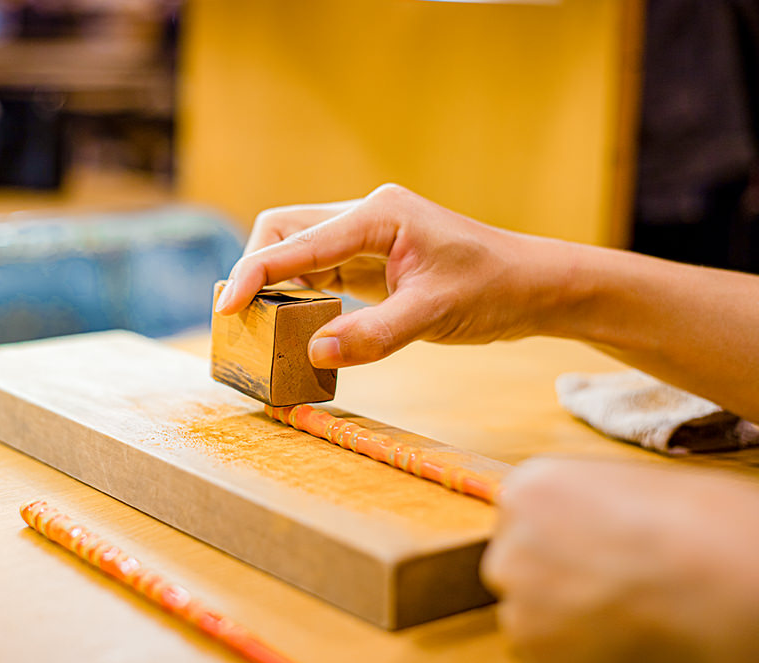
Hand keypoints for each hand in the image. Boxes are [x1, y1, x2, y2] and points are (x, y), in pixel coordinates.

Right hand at [215, 184, 576, 367]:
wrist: (532, 288)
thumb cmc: (493, 290)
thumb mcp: (433, 315)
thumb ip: (373, 334)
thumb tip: (313, 352)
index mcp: (377, 214)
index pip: (297, 241)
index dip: (255, 274)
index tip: (226, 309)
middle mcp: (365, 216)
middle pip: (284, 232)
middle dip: (256, 271)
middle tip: (240, 320)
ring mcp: (366, 236)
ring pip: (297, 251)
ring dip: (275, 286)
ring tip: (262, 329)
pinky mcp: (369, 259)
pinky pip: (318, 271)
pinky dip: (299, 296)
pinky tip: (297, 324)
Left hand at [481, 458, 758, 662]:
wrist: (714, 569)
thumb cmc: (690, 522)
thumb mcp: (622, 485)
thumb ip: (580, 506)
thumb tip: (575, 529)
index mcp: (531, 484)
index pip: (519, 521)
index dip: (557, 543)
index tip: (588, 555)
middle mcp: (510, 531)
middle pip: (514, 566)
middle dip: (549, 580)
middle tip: (604, 586)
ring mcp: (516, 585)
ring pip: (526, 612)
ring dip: (560, 618)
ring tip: (619, 608)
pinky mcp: (529, 637)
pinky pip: (540, 649)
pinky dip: (571, 649)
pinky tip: (616, 632)